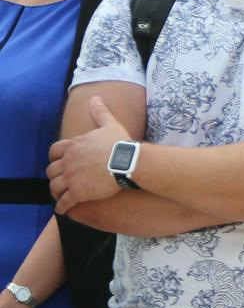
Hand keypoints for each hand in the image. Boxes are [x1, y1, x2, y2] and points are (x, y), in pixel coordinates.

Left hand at [47, 98, 132, 212]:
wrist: (128, 162)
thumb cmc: (120, 144)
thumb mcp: (109, 124)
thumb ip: (100, 112)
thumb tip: (96, 97)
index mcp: (73, 146)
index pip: (54, 152)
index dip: (55, 159)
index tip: (58, 163)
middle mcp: (68, 161)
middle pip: (52, 171)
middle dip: (54, 176)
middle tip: (60, 181)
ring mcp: (72, 178)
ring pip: (55, 186)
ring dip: (56, 192)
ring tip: (60, 196)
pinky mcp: (78, 192)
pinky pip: (65, 201)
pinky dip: (62, 206)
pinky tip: (63, 209)